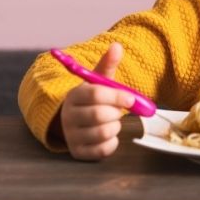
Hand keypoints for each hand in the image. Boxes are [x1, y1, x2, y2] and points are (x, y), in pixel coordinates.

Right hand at [59, 43, 134, 160]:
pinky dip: (113, 142)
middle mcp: (68, 117)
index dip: (117, 96)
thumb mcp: (99, 81)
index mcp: (73, 96)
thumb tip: (117, 45)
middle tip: (119, 110)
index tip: (131, 98)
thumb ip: (108, 64)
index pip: (95, 94)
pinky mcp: (79, 153)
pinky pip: (104, 150)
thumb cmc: (93, 99)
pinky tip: (108, 134)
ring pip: (103, 133)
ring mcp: (71, 137)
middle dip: (116, 112)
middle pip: (99, 115)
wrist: (78, 121)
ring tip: (111, 120)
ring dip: (115, 126)